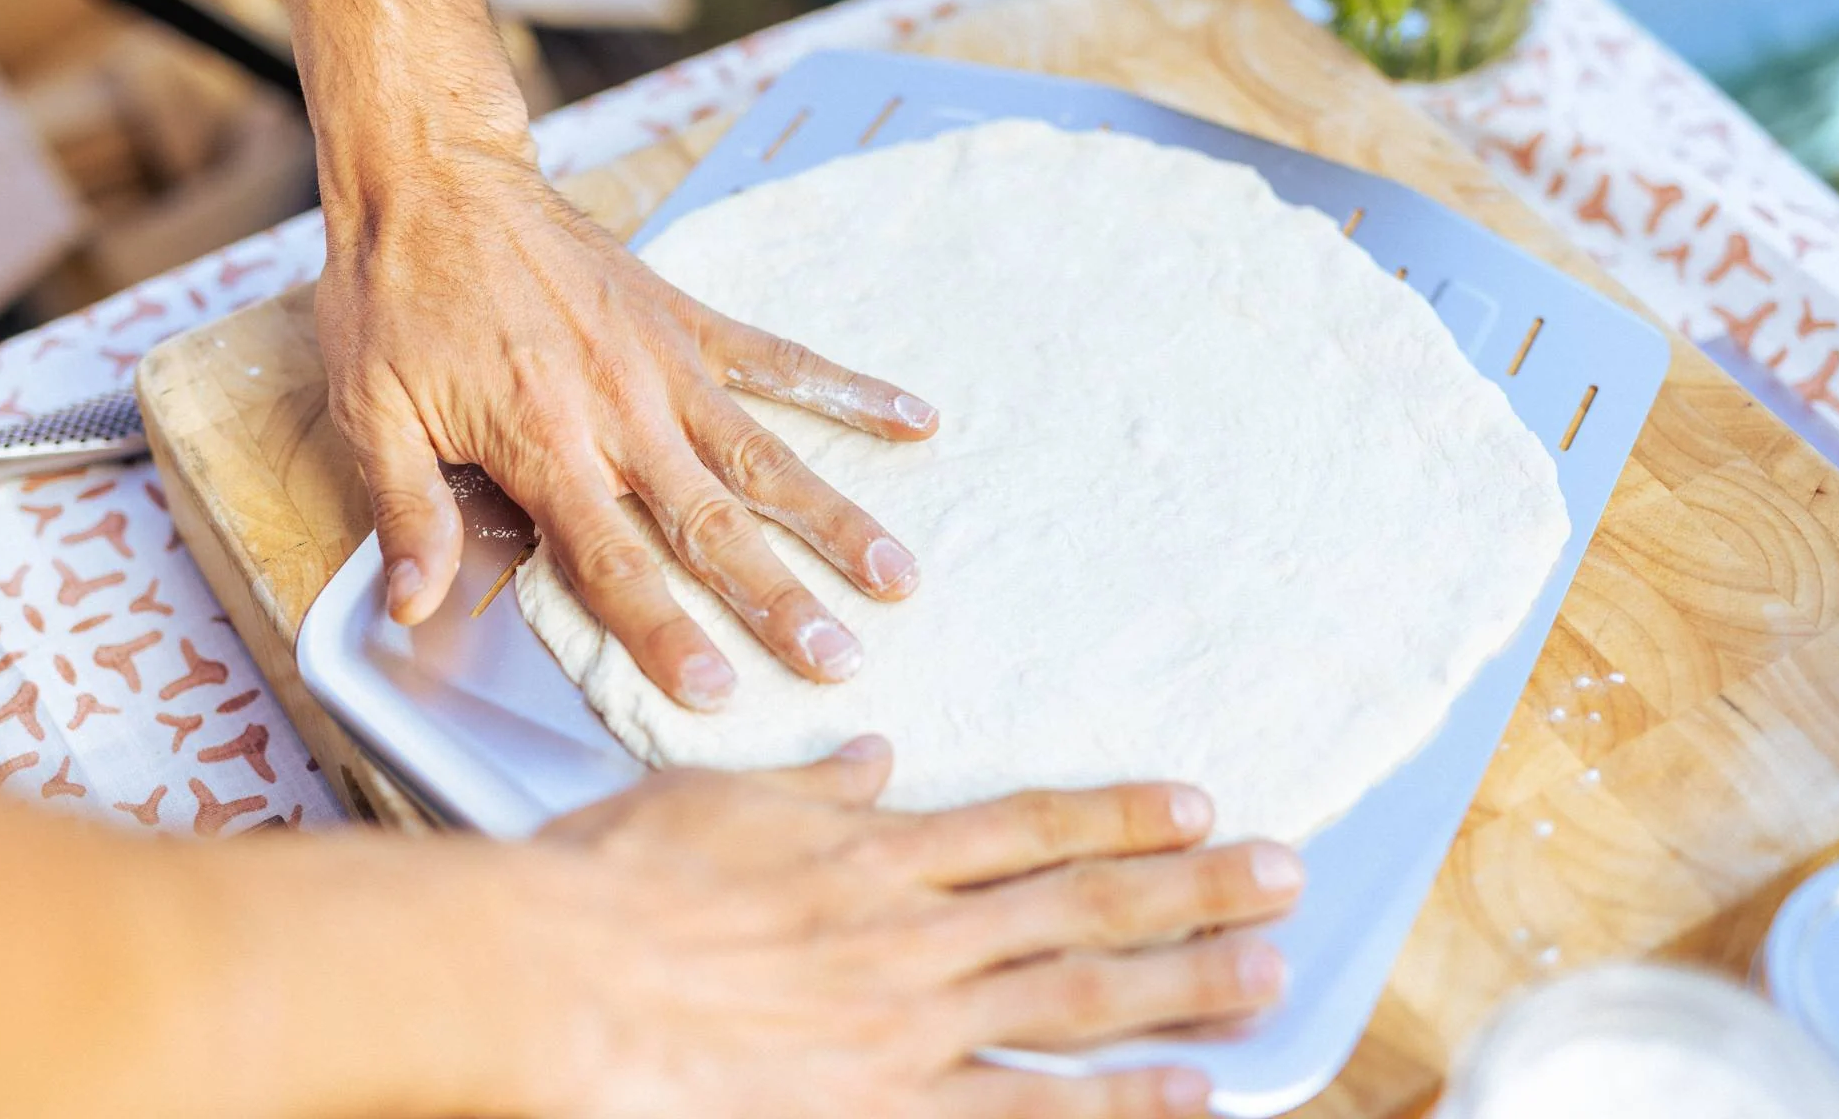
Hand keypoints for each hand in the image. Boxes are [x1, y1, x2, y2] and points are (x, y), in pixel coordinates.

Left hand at [316, 137, 936, 706]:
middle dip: (779, 601)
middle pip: (711, 526)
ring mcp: (666, 366)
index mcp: (543, 446)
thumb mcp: (371, 410)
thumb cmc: (396, 298)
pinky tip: (915, 419)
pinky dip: (849, 390)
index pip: (614, 563)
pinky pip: (781, 360)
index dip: (666, 633)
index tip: (718, 691)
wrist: (433, 178)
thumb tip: (410, 612)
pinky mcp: (689, 320)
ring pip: (765, 457)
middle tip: (839, 662)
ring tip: (897, 576)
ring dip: (833, 519)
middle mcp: (620, 414)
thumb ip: (409, 514)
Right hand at [395, 740, 1303, 1118]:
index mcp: (876, 850)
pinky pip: (1020, 1106)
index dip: (1121, 815)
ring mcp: (911, 1021)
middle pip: (1082, 904)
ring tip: (1269, 973)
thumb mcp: (716, 800)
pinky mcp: (885, 1103)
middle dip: (1194, 892)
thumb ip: (812, 785)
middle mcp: (917, 930)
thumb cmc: (614, 886)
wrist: (552, 980)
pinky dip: (1108, 1101)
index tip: (1198, 805)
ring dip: (1182, 983)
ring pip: (1075, 995)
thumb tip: (876, 755)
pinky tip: (1183, 1094)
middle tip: (1285, 878)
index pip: (1028, 824)